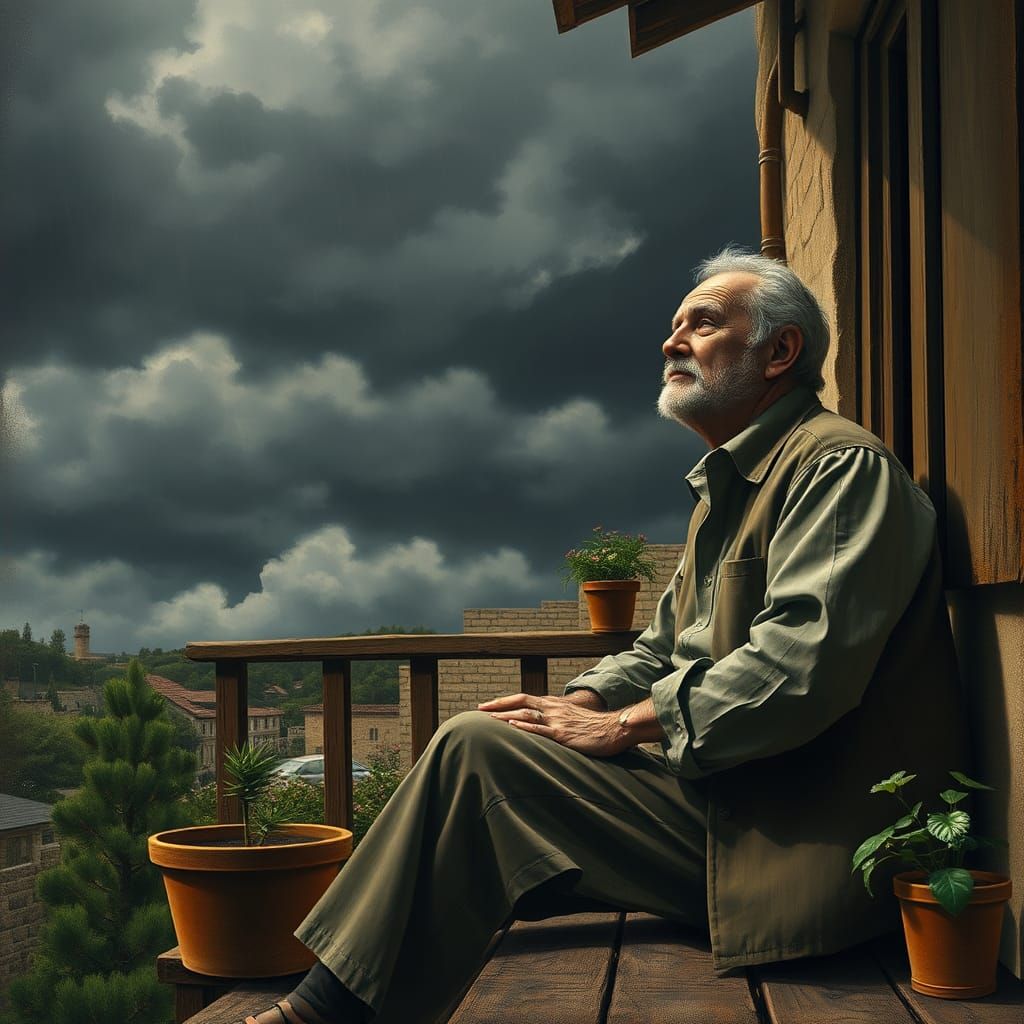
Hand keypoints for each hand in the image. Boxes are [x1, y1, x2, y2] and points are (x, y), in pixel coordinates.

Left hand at [476, 692, 629, 757]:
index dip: (505, 701)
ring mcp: (557, 721)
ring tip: (489, 719)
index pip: (524, 699)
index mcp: (554, 705)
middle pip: (520, 702)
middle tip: (480, 709)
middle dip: (498, 705)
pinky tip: (513, 727)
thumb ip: (558, 720)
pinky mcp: (563, 735)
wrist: (615, 728)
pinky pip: (541, 729)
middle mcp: (553, 709)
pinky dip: (525, 727)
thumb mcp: (573, 719)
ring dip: (506, 716)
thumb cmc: (596, 727)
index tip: (488, 705)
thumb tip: (544, 726)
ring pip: (526, 715)